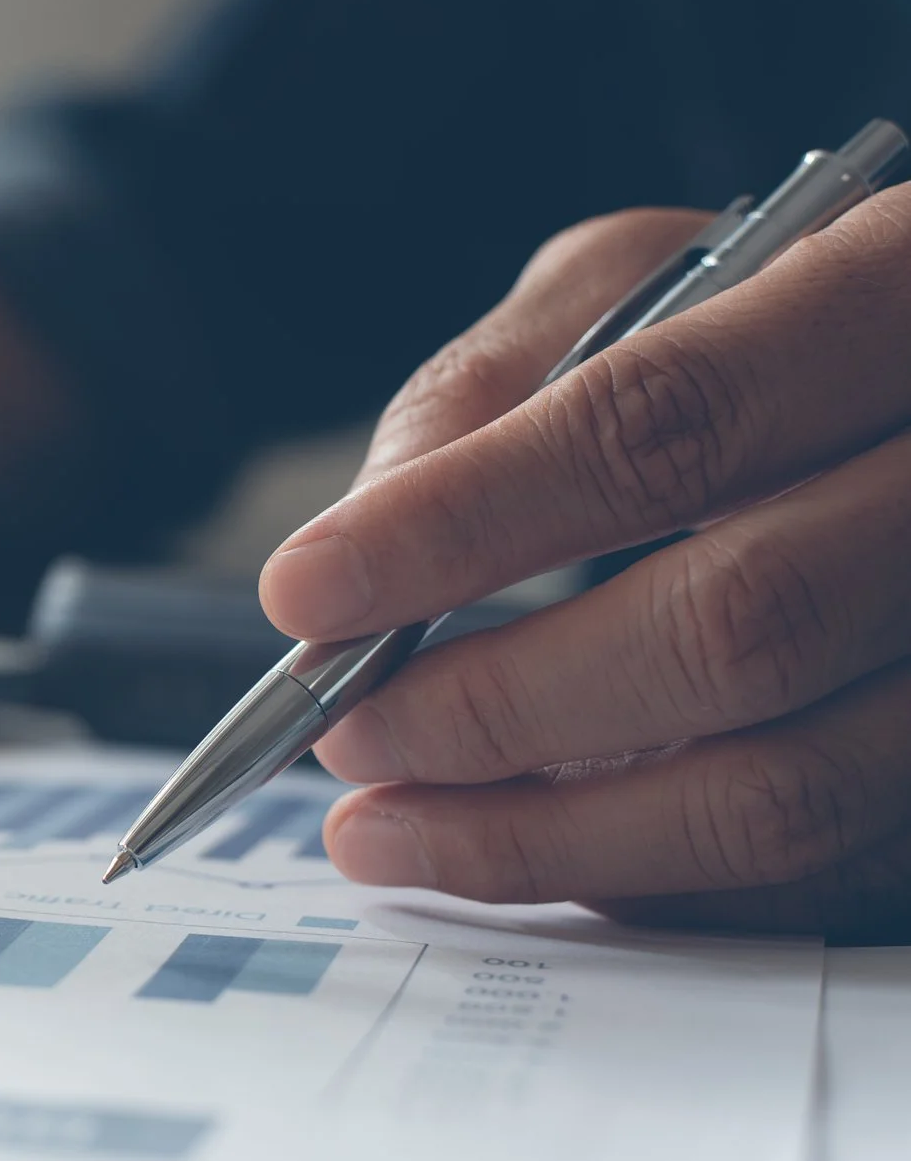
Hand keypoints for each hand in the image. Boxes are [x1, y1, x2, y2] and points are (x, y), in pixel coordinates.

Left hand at [261, 199, 910, 942]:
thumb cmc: (781, 324)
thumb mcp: (649, 281)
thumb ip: (499, 382)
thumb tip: (361, 532)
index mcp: (899, 292)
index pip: (663, 424)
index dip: (463, 523)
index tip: (308, 591)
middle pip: (735, 628)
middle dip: (495, 704)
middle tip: (345, 729)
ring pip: (783, 790)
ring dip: (545, 836)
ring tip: (386, 828)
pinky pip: (816, 868)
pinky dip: (642, 880)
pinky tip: (527, 850)